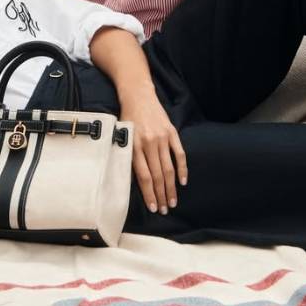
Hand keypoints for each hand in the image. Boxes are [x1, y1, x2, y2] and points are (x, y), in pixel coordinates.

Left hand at [120, 90, 187, 215]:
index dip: (149, 194)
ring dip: (171, 187)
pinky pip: (179, 154)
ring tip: (172, 201)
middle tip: (165, 210)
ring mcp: (162, 137)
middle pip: (157, 175)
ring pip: (168, 168)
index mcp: (134, 145)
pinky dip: (182, 169)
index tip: (153, 207)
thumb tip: (136, 179)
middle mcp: (149, 143)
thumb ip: (129, 155)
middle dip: (161, 195)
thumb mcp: (123, 135)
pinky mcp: (171, 132)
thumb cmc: (128, 118)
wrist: (138, 95)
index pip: (144, 176)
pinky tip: (183, 181)